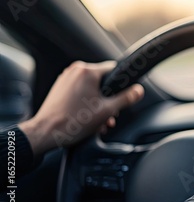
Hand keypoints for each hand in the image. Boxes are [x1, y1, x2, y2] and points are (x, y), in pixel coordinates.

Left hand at [19, 61, 143, 156]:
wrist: (47, 132)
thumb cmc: (73, 121)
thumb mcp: (107, 111)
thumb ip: (126, 98)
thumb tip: (139, 90)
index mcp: (87, 71)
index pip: (114, 69)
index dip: (122, 84)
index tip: (124, 96)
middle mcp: (75, 70)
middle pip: (102, 81)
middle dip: (109, 99)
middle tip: (110, 115)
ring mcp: (65, 79)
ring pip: (91, 88)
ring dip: (99, 104)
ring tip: (99, 121)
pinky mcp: (60, 88)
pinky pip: (80, 92)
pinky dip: (87, 103)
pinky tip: (88, 119)